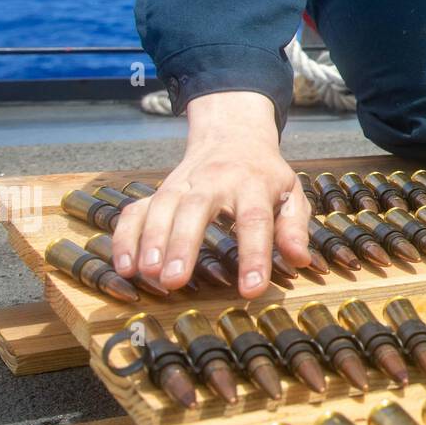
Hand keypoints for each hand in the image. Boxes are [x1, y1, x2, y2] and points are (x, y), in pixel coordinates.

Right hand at [111, 90, 310, 297]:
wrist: (233, 135)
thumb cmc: (265, 174)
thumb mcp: (291, 193)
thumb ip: (294, 226)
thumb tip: (300, 260)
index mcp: (254, 183)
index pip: (255, 219)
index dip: (254, 254)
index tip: (252, 289)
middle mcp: (214, 180)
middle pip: (196, 208)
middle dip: (183, 244)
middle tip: (175, 280)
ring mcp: (182, 183)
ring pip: (162, 207)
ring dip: (151, 241)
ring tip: (148, 276)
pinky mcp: (159, 190)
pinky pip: (136, 211)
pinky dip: (126, 236)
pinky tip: (124, 267)